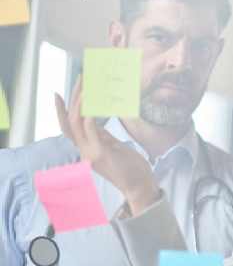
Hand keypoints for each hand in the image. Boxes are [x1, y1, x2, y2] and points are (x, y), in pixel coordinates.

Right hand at [55, 74, 159, 215]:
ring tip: (87, 84)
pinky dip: (90, 113)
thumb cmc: (132, 168)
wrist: (141, 186)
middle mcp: (84, 151)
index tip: (60, 94)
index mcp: (86, 150)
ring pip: (77, 122)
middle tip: (81, 79)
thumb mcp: (114, 147)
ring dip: (81, 101)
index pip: (68, 127)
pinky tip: (94, 100)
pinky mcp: (100, 153)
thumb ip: (102, 136)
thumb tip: (94, 120)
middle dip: (74, 98)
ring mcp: (90, 153)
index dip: (62, 110)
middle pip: (70, 121)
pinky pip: (90, 129)